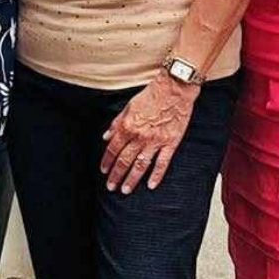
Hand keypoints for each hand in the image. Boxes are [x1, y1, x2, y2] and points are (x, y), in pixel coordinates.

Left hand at [100, 75, 199, 192]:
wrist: (174, 88)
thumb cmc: (151, 95)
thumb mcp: (128, 106)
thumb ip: (116, 123)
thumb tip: (105, 137)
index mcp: (127, 126)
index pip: (113, 149)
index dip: (107, 161)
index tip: (104, 171)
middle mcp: (139, 136)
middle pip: (124, 160)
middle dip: (116, 175)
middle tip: (111, 187)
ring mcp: (156, 141)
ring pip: (140, 165)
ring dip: (131, 179)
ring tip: (125, 190)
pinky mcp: (171, 142)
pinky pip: (162, 163)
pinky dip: (156, 175)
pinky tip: (151, 185)